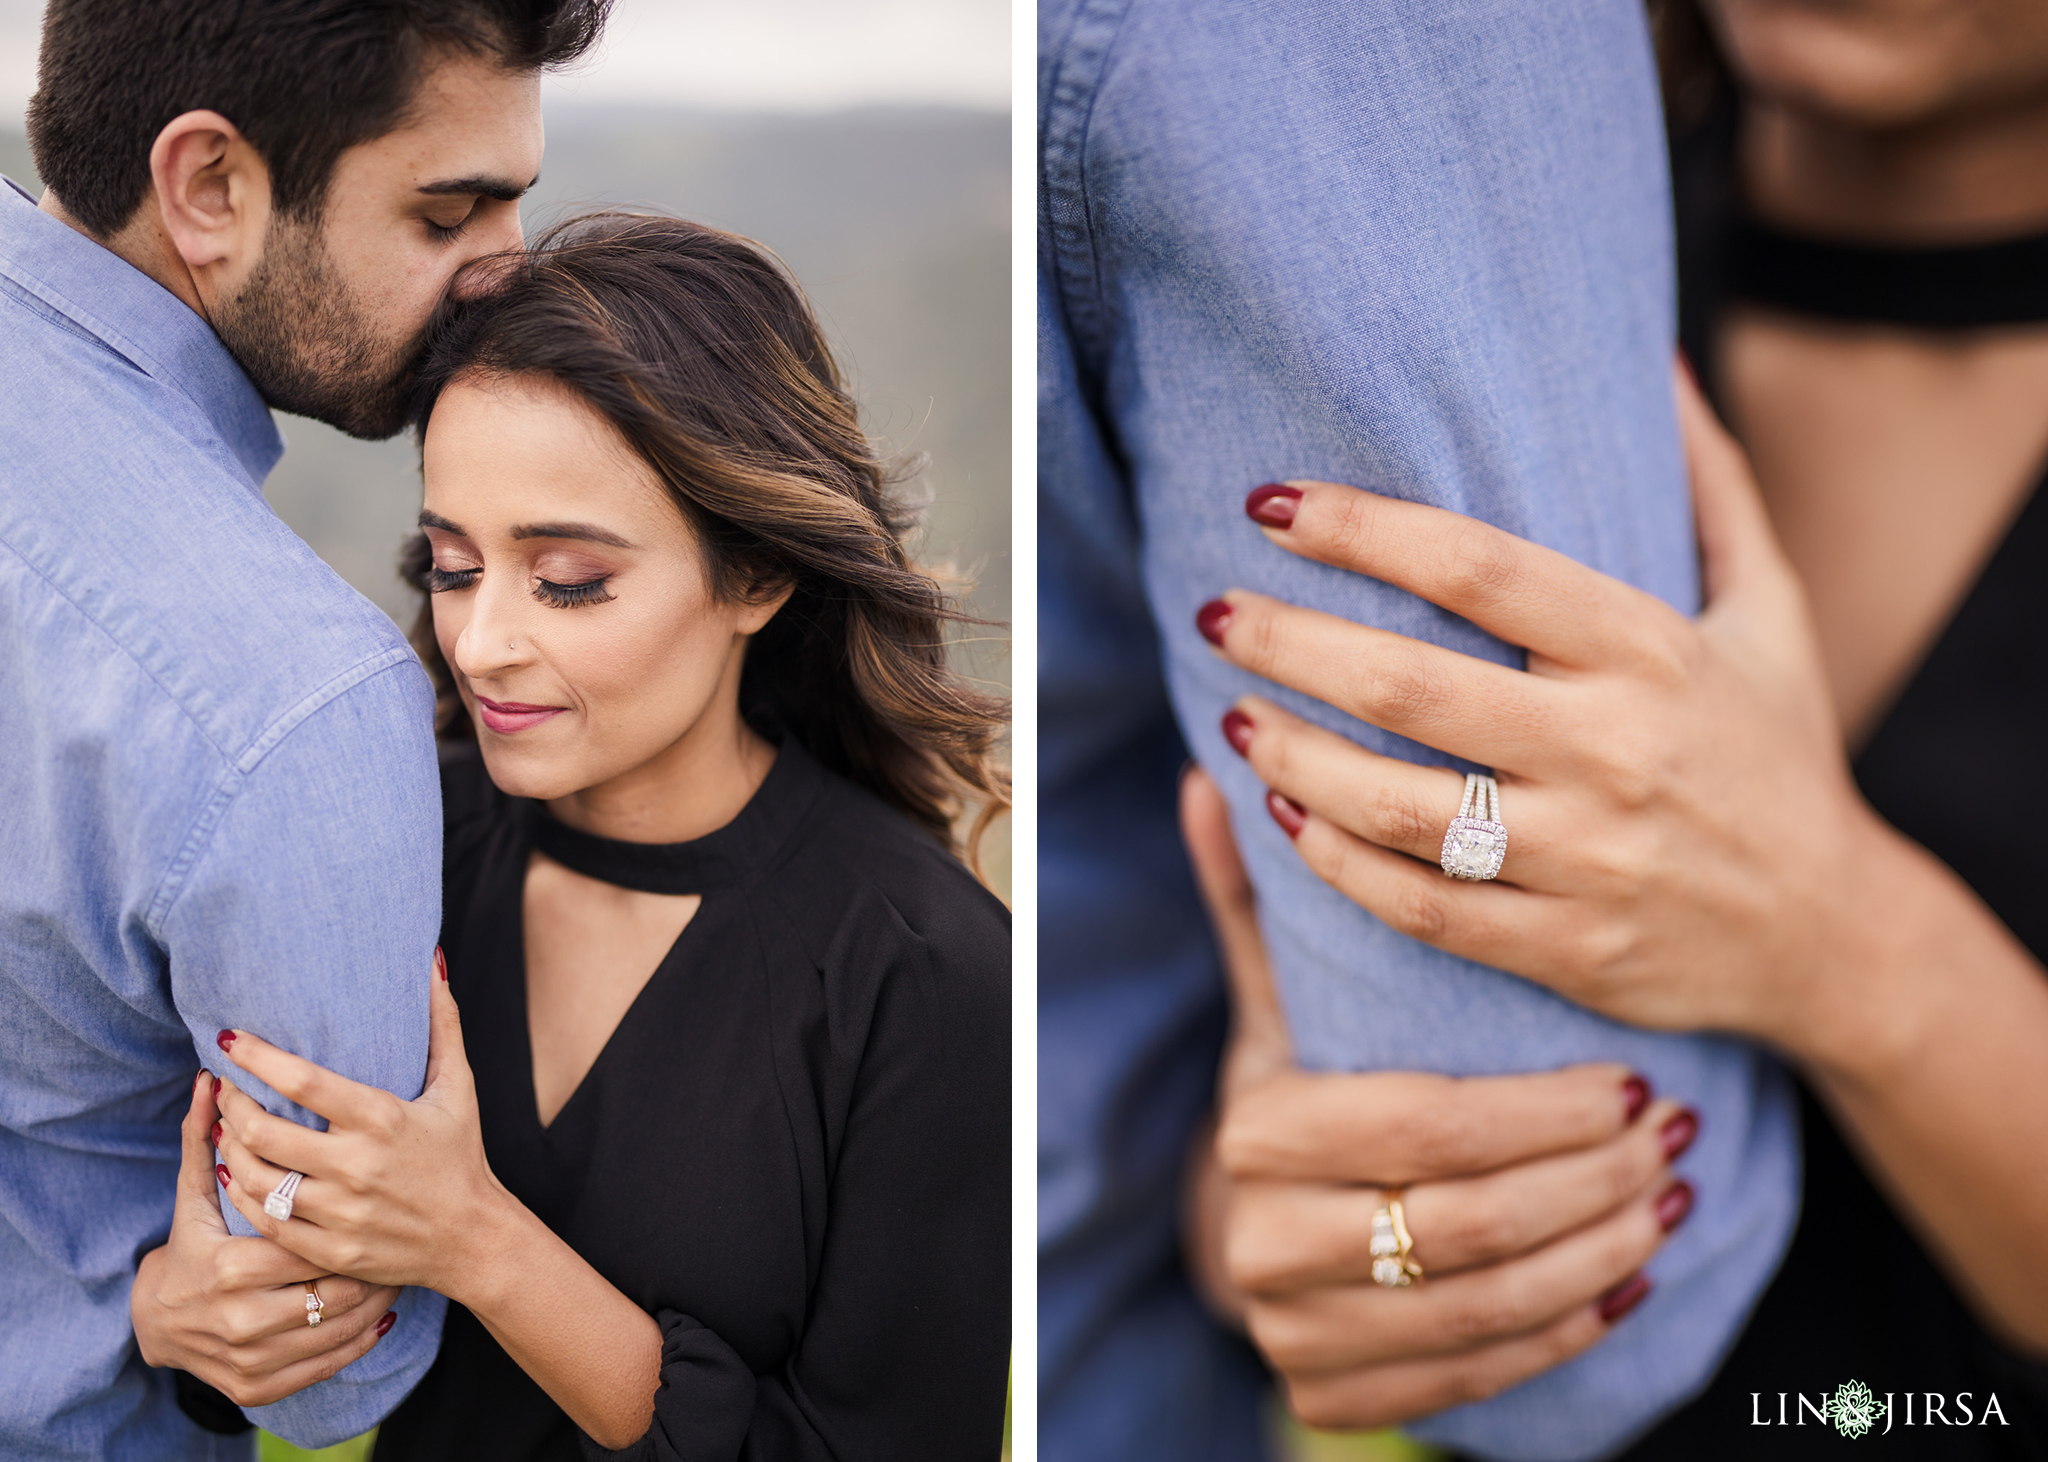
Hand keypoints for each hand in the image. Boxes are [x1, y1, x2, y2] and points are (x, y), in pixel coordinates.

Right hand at [132, 1069, 399, 1407]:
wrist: (160, 1325)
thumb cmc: (188, 1246)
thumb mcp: (190, 1196)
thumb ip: (201, 1137)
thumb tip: (211, 1076)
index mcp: (230, 1267)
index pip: (308, 1232)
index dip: (347, 1206)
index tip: (377, 1180)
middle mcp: (242, 1317)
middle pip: (331, 1278)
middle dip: (370, 1248)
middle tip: (404, 1216)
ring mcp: (254, 1356)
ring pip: (342, 1320)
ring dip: (378, 1290)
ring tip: (404, 1256)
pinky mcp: (264, 1385)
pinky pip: (335, 1357)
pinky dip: (367, 1331)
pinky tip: (388, 1302)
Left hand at [214, 951, 509, 1300]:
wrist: (474, 1238)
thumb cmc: (461, 1154)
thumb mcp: (458, 1086)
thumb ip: (442, 1023)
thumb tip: (433, 960)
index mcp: (383, 1118)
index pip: (302, 1080)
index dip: (255, 1057)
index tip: (229, 1039)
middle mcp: (358, 1165)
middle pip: (265, 1130)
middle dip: (232, 1103)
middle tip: (223, 1086)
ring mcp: (342, 1212)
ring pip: (256, 1176)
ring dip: (230, 1148)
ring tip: (228, 1127)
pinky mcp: (331, 1250)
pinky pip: (266, 1219)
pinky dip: (242, 1193)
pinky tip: (236, 1173)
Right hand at [1180, 769, 1696, 1429]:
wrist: (1256, 1234)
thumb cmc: (1297, 1094)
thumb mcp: (1279, 1007)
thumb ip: (1259, 901)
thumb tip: (1215, 771)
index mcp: (1258, 1135)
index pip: (1419, 1124)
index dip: (1538, 1111)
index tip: (1630, 1080)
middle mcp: (1265, 1241)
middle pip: (1463, 1220)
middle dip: (1589, 1180)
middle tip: (1675, 1135)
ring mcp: (1301, 1332)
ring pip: (1487, 1305)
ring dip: (1601, 1251)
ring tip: (1675, 1195)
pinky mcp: (1340, 1396)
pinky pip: (1480, 1375)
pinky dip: (1569, 1328)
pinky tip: (1636, 1278)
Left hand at [1199, 365, 1896, 1054]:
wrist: (1834, 936)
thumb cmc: (1778, 750)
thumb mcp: (1769, 609)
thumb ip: (1708, 485)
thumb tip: (1652, 360)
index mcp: (1651, 653)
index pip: (1476, 567)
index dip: (1358, 528)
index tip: (1269, 503)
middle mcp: (1615, 752)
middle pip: (1408, 688)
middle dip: (1287, 642)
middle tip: (1213, 612)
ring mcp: (1587, 859)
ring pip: (1397, 806)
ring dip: (1291, 756)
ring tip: (1230, 713)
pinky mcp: (1565, 950)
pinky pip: (1421, 906)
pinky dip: (1335, 861)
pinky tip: (1281, 814)